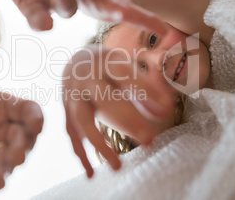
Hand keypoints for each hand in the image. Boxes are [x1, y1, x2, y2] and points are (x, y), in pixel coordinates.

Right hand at [62, 46, 175, 176]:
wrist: (75, 62)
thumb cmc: (110, 66)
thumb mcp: (128, 66)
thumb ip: (147, 86)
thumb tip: (166, 111)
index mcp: (105, 62)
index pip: (127, 76)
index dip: (147, 91)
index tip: (168, 109)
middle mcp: (86, 78)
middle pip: (105, 100)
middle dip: (127, 120)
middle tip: (149, 140)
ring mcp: (73, 96)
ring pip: (84, 121)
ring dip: (100, 144)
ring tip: (117, 166)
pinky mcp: (66, 111)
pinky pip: (72, 134)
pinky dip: (81, 154)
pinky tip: (91, 172)